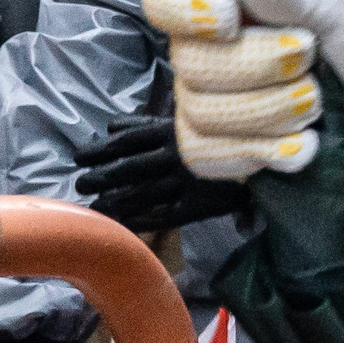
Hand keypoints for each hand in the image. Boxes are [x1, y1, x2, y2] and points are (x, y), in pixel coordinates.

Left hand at [79, 108, 251, 235]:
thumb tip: (110, 124)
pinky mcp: (197, 204)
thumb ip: (145, 122)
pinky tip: (124, 224)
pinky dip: (142, 219)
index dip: (101, 149)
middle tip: (79, 183)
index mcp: (171, 131)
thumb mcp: (182, 118)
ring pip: (142, 193)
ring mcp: (184, 182)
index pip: (127, 140)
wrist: (265, 152)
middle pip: (129, 167)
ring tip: (94, 207)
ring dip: (116, 200)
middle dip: (102, 175)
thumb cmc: (223, 130)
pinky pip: (164, 214)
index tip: (79, 156)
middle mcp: (173, 156)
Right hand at [142, 0, 343, 179]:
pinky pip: (205, 153)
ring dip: (271, 112)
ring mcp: (200, 99)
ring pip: (202, 111)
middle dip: (260, 68)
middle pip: (190, 61)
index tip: (232, 20)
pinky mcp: (210, 147)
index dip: (186, 8)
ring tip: (314, 106)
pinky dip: (261, 151)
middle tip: (310, 65)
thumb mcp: (335, 14)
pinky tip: (298, 147)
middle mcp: (201, 47)